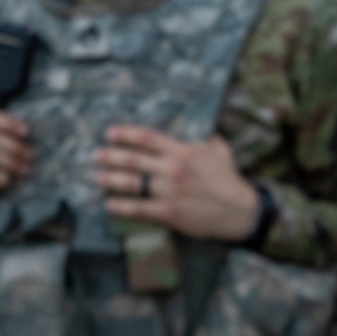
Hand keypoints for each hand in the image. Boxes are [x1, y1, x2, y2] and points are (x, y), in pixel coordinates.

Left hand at [93, 125, 257, 241]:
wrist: (240, 212)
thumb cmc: (228, 179)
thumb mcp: (218, 150)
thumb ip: (202, 137)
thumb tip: (193, 123)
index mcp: (182, 152)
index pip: (147, 138)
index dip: (125, 134)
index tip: (110, 133)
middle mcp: (172, 170)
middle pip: (133, 160)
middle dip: (111, 156)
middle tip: (95, 155)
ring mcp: (169, 192)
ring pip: (132, 183)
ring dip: (111, 179)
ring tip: (98, 177)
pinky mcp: (169, 213)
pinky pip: (139, 208)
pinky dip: (122, 206)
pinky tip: (110, 204)